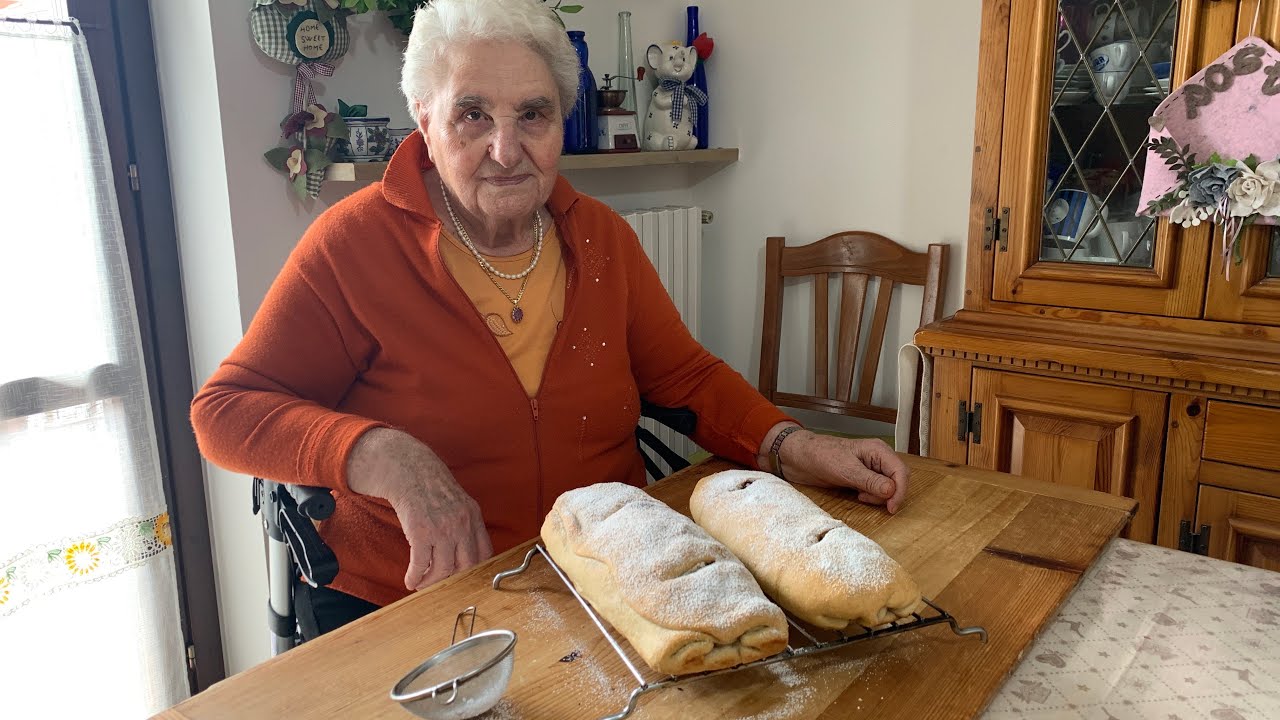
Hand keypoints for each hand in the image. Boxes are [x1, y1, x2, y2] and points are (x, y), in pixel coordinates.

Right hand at [347, 428, 492, 589]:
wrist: (409, 470)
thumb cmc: (431, 487)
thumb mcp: (458, 502)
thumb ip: (465, 524)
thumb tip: (464, 552)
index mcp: (473, 516)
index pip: (485, 553)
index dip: (475, 570)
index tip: (464, 578)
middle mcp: (461, 524)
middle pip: (466, 566)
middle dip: (453, 580)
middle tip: (441, 584)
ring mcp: (442, 529)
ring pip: (443, 570)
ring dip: (431, 582)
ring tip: (422, 583)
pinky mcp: (421, 532)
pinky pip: (420, 565)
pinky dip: (415, 577)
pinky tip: (410, 580)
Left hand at [772, 430, 909, 513]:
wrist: (798, 457)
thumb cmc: (821, 456)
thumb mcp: (846, 470)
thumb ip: (870, 481)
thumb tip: (892, 491)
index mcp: (878, 450)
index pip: (901, 472)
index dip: (900, 491)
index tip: (891, 507)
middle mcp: (877, 458)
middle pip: (897, 480)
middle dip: (888, 494)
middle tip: (868, 499)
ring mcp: (870, 468)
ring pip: (887, 487)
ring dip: (878, 496)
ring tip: (860, 496)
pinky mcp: (861, 478)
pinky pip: (876, 490)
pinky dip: (871, 496)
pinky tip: (858, 495)